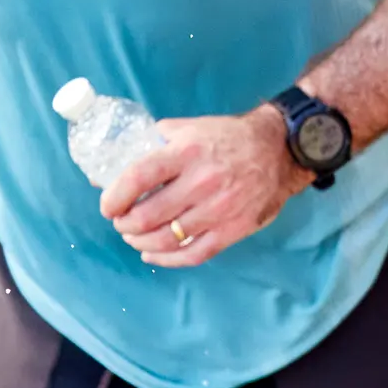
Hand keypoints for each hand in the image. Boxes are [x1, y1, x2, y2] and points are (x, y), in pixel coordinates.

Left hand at [101, 112, 308, 268]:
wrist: (280, 150)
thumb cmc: (229, 137)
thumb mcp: (190, 127)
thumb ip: (155, 140)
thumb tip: (116, 161)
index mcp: (186, 153)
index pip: (138, 178)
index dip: (115, 196)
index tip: (107, 205)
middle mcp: (202, 182)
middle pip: (148, 215)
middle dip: (125, 223)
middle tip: (120, 221)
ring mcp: (219, 210)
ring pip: (167, 238)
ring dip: (141, 242)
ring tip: (133, 237)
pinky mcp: (233, 229)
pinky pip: (194, 253)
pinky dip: (168, 260)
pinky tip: (153, 255)